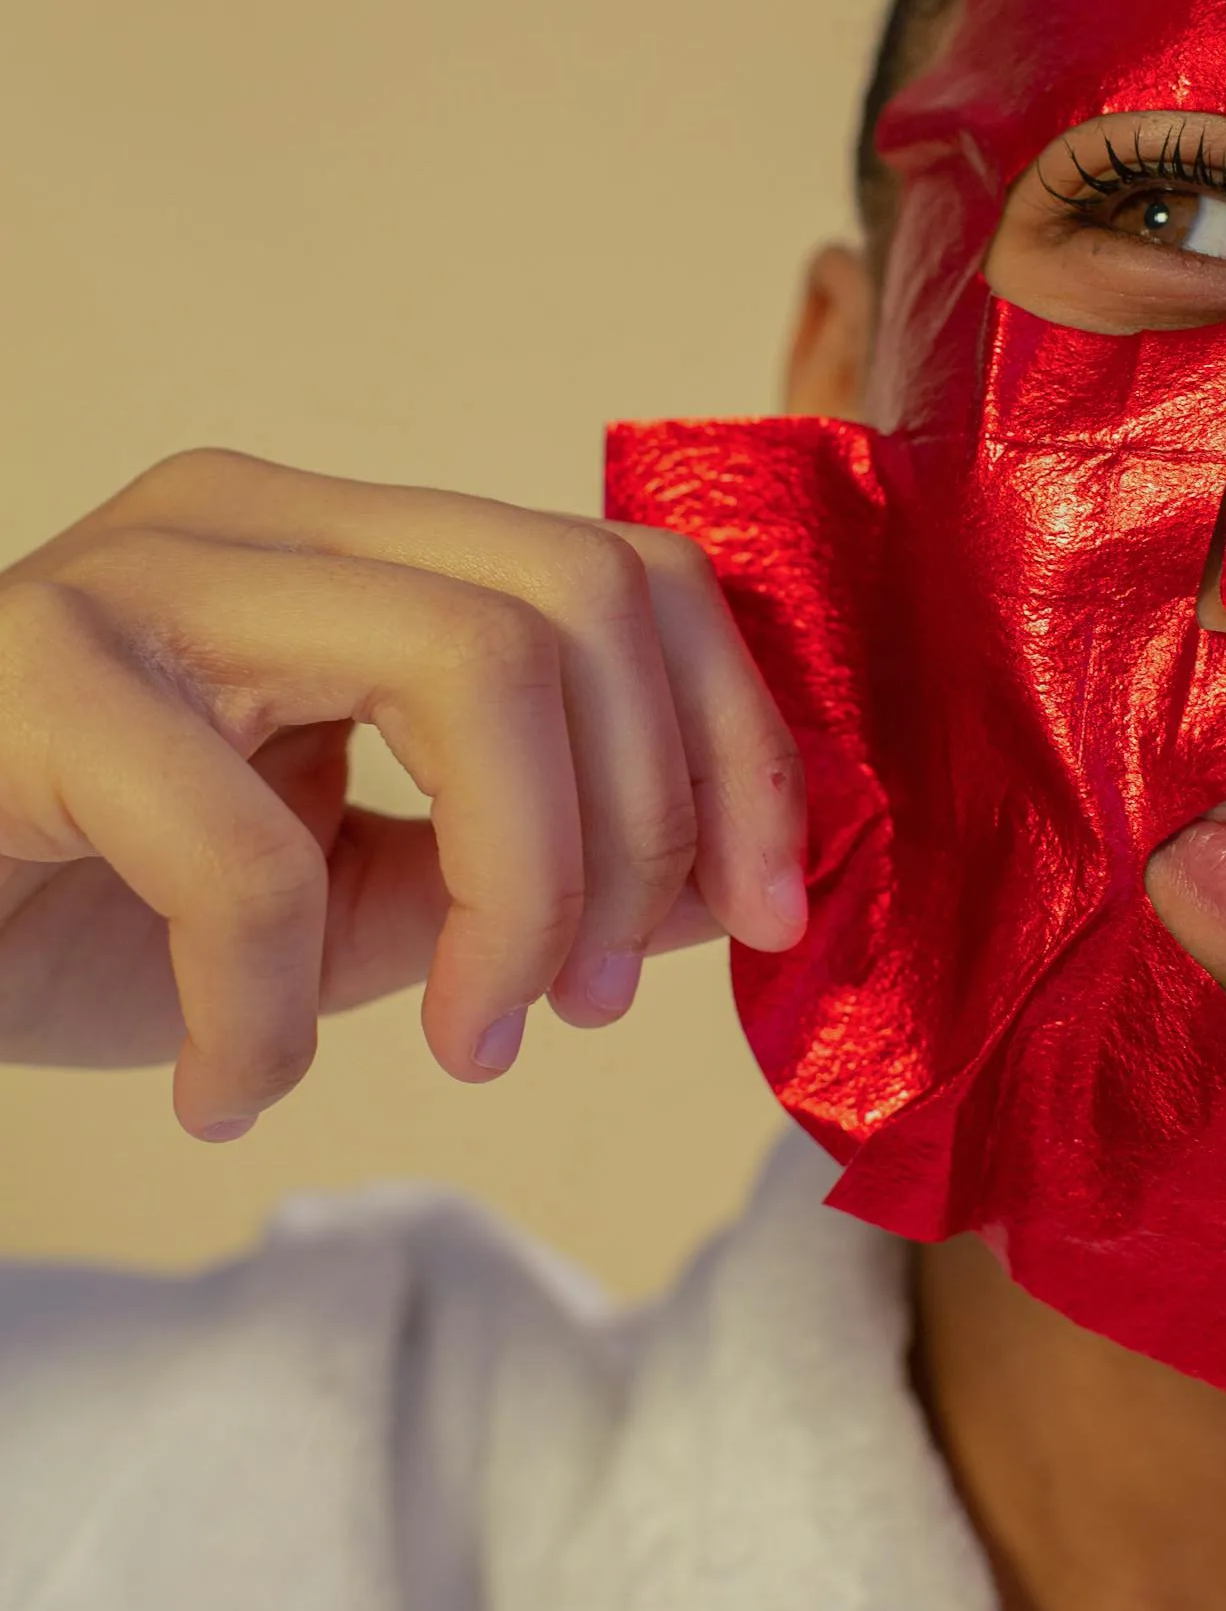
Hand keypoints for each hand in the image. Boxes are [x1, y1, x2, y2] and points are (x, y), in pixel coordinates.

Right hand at [0, 449, 804, 1137]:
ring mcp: (142, 577)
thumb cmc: (78, 909)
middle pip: (583, 597)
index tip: (768, 911)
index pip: (627, 572)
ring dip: (517, 896)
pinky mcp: (33, 678)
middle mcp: (261, 520)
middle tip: (587, 1004)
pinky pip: (242, 849)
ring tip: (467, 1042)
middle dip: (651, 820)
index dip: (738, 738)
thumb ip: (517, 873)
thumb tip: (716, 886)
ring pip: (472, 666)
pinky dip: (261, 1016)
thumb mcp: (341, 901)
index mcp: (352, 546)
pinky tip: (220, 1090)